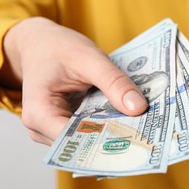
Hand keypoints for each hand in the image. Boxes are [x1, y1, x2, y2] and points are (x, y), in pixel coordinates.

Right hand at [0, 17, 147, 144]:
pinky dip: (107, 125)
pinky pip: (89, 131)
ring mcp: (52, 130)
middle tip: (148, 132)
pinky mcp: (65, 126)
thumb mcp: (89, 58)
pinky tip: (127, 120)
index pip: (76, 140)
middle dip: (114, 137)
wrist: (42, 44)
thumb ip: (113, 82)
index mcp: (39, 113)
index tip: (138, 137)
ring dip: (113, 132)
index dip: (107, 140)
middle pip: (83, 144)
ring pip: (88, 140)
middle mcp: (41, 129)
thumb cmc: (58, 48)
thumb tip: (139, 108)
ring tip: (142, 126)